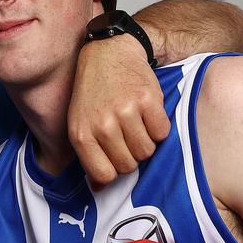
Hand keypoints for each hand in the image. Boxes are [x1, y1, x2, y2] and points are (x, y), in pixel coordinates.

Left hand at [68, 36, 169, 188]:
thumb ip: (89, 156)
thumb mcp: (79, 123)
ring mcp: (125, 112)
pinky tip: (147, 112)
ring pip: (147, 151)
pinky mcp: (147, 100)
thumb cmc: (93, 92)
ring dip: (146, 141)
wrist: (108, 52)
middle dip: (131, 154)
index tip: (116, 157)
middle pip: (129, 165)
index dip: (114, 170)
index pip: (104, 175)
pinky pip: (162, 132)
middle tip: (127, 135)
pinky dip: (159, 126)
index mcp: (81, 135)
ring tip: (136, 123)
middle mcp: (102, 126)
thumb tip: (99, 190)